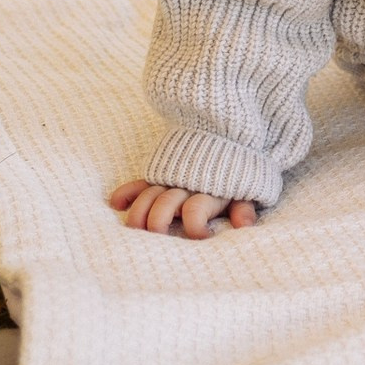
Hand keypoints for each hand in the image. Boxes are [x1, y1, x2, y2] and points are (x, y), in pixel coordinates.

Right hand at [108, 178, 258, 237]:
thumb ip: (244, 207)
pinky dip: (126, 191)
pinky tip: (116, 203)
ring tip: (134, 228)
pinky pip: (140, 182)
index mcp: (210, 193)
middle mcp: (187, 186)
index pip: (196, 211)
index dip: (195, 226)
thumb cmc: (238, 169)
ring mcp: (171, 179)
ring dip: (138, 213)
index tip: (199, 237)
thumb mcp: (249, 187)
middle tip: (156, 236)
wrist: (226, 128)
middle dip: (158, 222)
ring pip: (148, 196)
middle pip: (165, 205)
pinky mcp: (159, 172)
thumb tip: (243, 226)